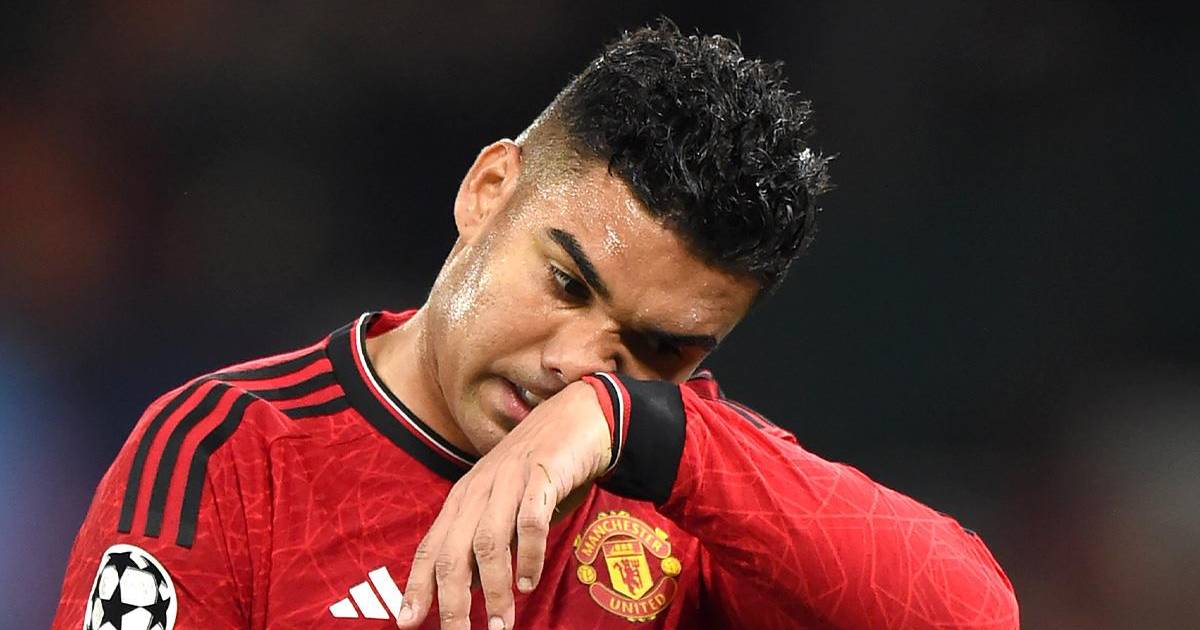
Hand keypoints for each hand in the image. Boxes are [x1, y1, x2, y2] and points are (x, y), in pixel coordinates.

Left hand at [396, 380, 610, 628]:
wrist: (578, 415)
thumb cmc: (541, 468)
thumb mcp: (505, 504)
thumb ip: (488, 541)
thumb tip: (472, 590)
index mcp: (463, 498)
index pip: (431, 547)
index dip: (417, 586)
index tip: (408, 621)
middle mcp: (479, 489)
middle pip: (453, 552)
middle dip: (452, 601)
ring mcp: (508, 480)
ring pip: (488, 542)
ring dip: (494, 589)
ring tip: (501, 625)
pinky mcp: (541, 474)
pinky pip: (529, 520)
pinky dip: (528, 553)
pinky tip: (529, 580)